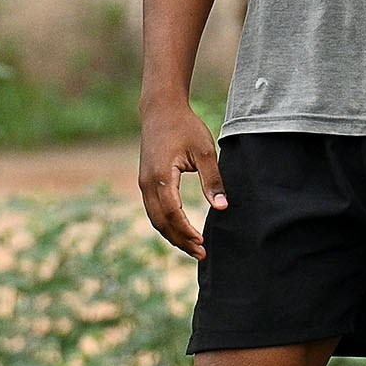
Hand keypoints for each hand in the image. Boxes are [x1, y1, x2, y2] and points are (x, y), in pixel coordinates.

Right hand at [137, 102, 224, 259]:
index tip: (203, 244)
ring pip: (154, 218)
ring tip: (193, 248)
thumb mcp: (205, 152)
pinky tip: (181, 231)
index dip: (187, 231)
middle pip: (160, 221)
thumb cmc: (186, 128)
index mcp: (160, 177)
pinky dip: (166, 223)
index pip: (172, 213)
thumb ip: (213, 180)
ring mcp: (143, 183)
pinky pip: (154, 209)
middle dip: (180, 240)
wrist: (161, 110)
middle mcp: (146, 183)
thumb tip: (222, 207)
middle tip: (200, 254)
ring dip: (172, 235)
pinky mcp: (146, 181)